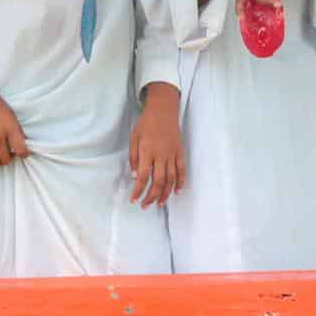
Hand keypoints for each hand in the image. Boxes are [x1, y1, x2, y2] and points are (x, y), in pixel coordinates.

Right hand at [0, 83, 28, 169]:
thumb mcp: (10, 113)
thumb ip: (16, 129)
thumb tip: (22, 143)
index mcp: (9, 127)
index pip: (21, 149)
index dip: (24, 154)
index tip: (24, 153)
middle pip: (6, 159)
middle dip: (10, 159)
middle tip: (10, 153)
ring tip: (0, 157)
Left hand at [130, 83, 184, 207]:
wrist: (163, 109)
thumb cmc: (146, 123)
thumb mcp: (134, 138)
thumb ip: (134, 157)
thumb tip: (135, 176)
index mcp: (147, 151)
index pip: (144, 176)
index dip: (139, 190)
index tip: (134, 199)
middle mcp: (161, 155)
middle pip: (158, 181)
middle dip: (152, 196)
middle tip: (145, 205)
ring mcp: (172, 154)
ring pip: (171, 179)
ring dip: (165, 193)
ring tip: (159, 203)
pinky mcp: (180, 152)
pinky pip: (182, 170)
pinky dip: (180, 182)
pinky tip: (177, 191)